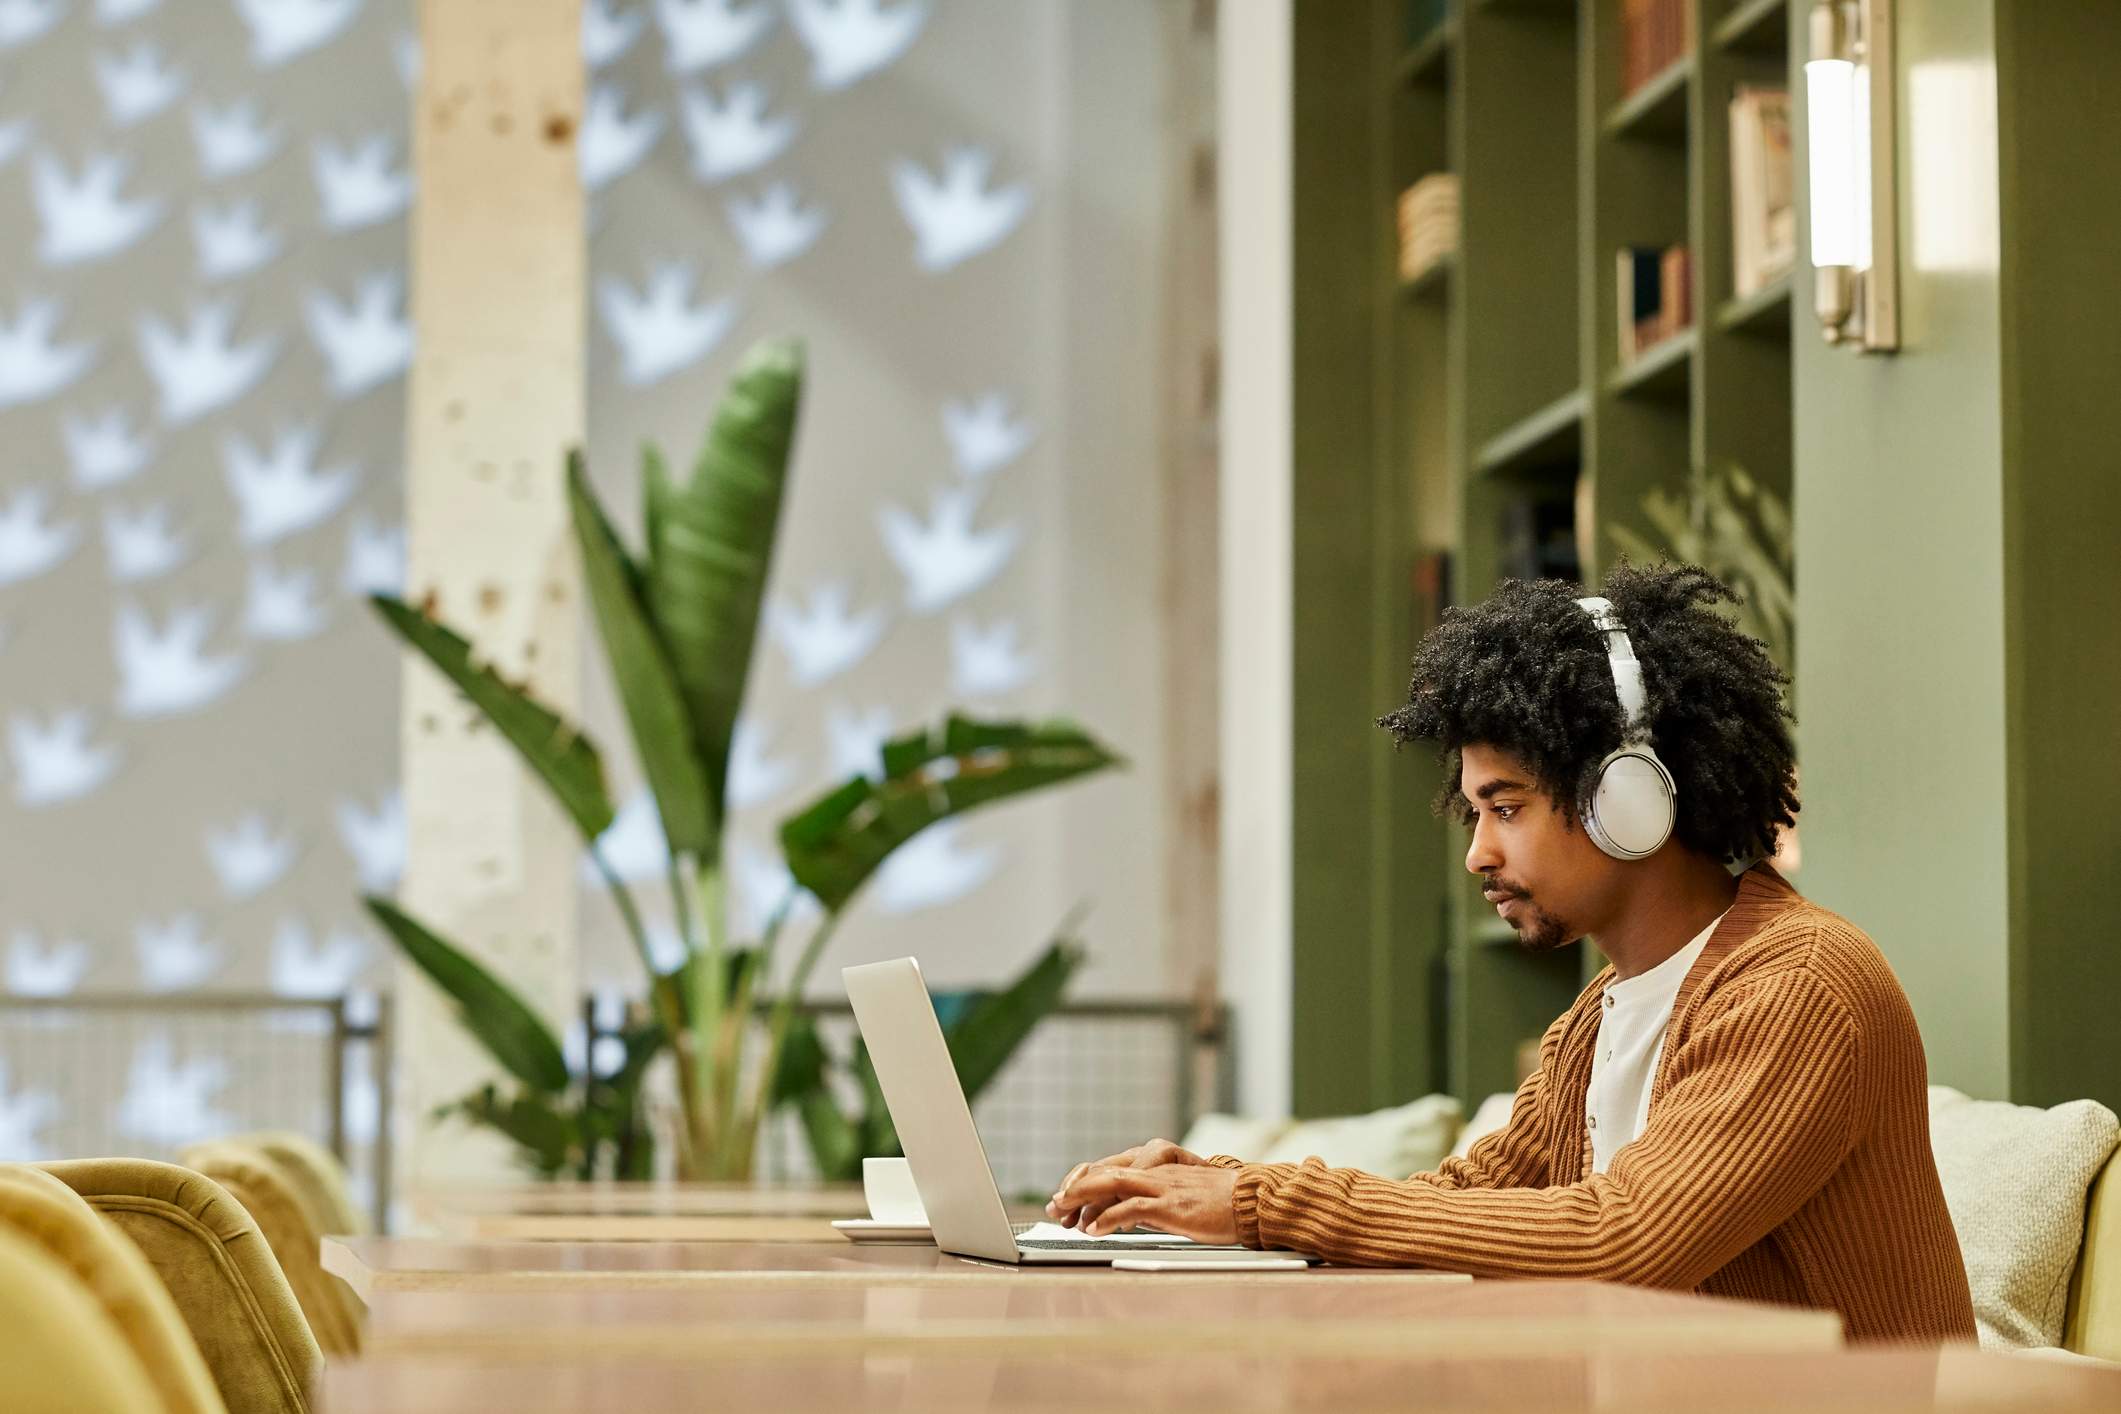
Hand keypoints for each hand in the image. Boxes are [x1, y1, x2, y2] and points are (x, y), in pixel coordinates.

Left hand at [1046, 1161, 1240, 1244]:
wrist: (1252, 1201)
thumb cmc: (1221, 1203)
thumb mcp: (1180, 1199)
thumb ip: (1154, 1203)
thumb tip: (1128, 1216)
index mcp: (1157, 1168)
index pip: (1111, 1169)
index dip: (1085, 1183)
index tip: (1065, 1199)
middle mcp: (1156, 1171)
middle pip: (1105, 1172)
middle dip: (1075, 1188)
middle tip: (1053, 1205)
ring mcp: (1162, 1186)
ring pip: (1112, 1183)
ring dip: (1083, 1198)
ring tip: (1063, 1212)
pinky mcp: (1172, 1205)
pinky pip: (1132, 1207)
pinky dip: (1109, 1217)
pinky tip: (1094, 1229)